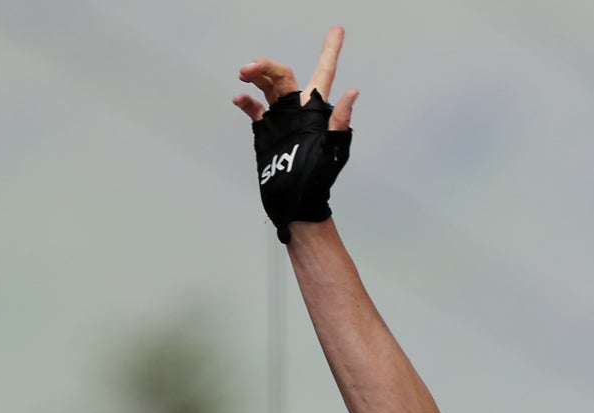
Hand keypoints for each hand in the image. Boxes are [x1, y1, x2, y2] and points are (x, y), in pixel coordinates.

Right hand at [232, 27, 358, 241]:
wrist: (295, 201)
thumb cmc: (319, 180)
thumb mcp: (333, 151)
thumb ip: (339, 121)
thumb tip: (352, 93)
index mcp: (317, 110)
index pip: (325, 73)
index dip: (331, 51)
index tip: (338, 30)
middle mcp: (298, 109)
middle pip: (282, 74)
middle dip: (266, 65)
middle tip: (249, 68)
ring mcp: (281, 118)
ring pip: (266, 85)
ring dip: (255, 75)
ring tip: (244, 76)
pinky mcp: (266, 130)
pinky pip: (254, 107)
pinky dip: (246, 100)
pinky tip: (240, 99)